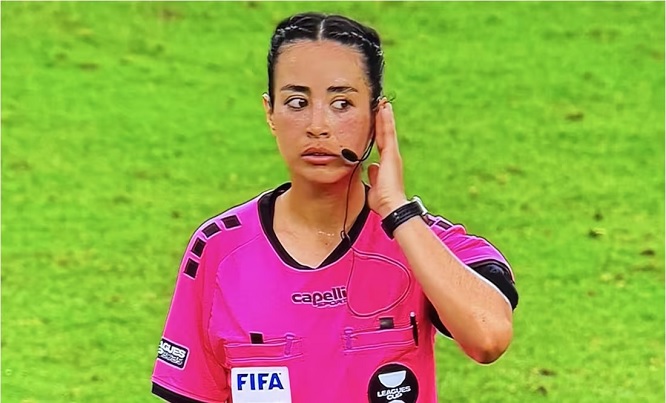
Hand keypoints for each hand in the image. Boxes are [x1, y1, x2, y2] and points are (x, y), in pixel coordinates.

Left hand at [367, 101, 408, 217]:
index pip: (381, 142)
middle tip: (382, 105)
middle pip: (385, 133)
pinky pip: (388, 133)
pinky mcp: (392, 154)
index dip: (379, 130)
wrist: (391, 205)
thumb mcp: (375, 184)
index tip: (378, 120)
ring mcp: (392, 154)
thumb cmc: (383, 200)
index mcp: (386, 163)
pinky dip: (386, 120)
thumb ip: (374, 175)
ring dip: (385, 116)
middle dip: (382, 120)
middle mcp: (391, 156)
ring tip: (383, 103)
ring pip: (387, 130)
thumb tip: (372, 167)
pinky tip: (384, 109)